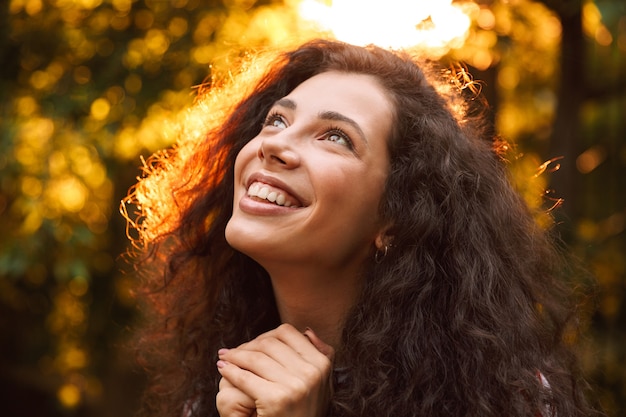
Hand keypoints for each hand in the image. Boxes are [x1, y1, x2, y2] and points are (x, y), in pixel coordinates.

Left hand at [215, 324, 334, 416]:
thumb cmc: (304, 412)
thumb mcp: (321, 383)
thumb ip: (319, 355)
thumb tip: (307, 331)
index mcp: (322, 363)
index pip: (287, 333)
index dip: (265, 335)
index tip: (253, 343)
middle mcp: (311, 373)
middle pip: (269, 343)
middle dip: (248, 345)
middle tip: (233, 352)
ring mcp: (295, 386)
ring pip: (255, 357)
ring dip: (235, 356)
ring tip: (225, 357)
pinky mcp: (276, 400)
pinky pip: (245, 377)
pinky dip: (230, 371)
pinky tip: (223, 368)